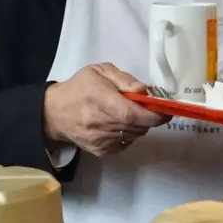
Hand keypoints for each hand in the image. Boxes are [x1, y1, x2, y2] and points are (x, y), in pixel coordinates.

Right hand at [42, 63, 168, 156]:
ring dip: (139, 125)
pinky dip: (129, 134)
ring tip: (128, 113)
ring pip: (134, 135)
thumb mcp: (100, 71)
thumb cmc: (80, 87)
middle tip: (149, 108)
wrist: (55, 113)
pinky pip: (126, 144)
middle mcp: (100, 124)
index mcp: (101, 100)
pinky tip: (118, 124)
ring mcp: (101, 141)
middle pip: (137, 126)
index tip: (166, 111)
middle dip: (150, 118)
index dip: (153, 115)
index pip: (132, 114)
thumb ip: (124, 79)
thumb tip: (145, 91)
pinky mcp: (101, 152)